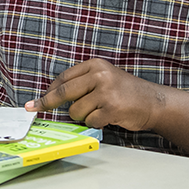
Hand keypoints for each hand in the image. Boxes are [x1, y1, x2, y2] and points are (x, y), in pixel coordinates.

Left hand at [25, 58, 164, 131]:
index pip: (64, 78)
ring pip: (76, 110)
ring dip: (83, 116)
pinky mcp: (111, 108)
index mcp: (95, 65)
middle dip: (47, 102)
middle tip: (35, 108)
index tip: (36, 100)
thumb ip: (82, 83)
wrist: (153, 102)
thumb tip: (54, 95)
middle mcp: (99, 75)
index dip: (49, 91)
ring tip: (99, 111)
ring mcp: (105, 91)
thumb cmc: (126, 92)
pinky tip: (108, 116)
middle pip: (64, 91)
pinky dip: (95, 122)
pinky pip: (90, 120)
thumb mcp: (104, 78)